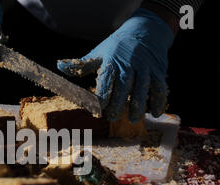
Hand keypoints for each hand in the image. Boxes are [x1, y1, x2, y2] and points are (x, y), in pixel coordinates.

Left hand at [57, 8, 173, 121]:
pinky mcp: (158, 72)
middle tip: (112, 118)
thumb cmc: (117, 46)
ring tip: (133, 119)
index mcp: (112, 62)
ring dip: (138, 106)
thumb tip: (59, 66)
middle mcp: (129, 65)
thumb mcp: (99, 52)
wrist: (145, 31)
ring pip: (142, 89)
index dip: (103, 95)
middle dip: (118, 104)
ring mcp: (145, 69)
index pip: (106, 81)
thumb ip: (81, 65)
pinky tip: (155, 113)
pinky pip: (160, 87)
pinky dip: (159, 101)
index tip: (98, 108)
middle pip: (124, 87)